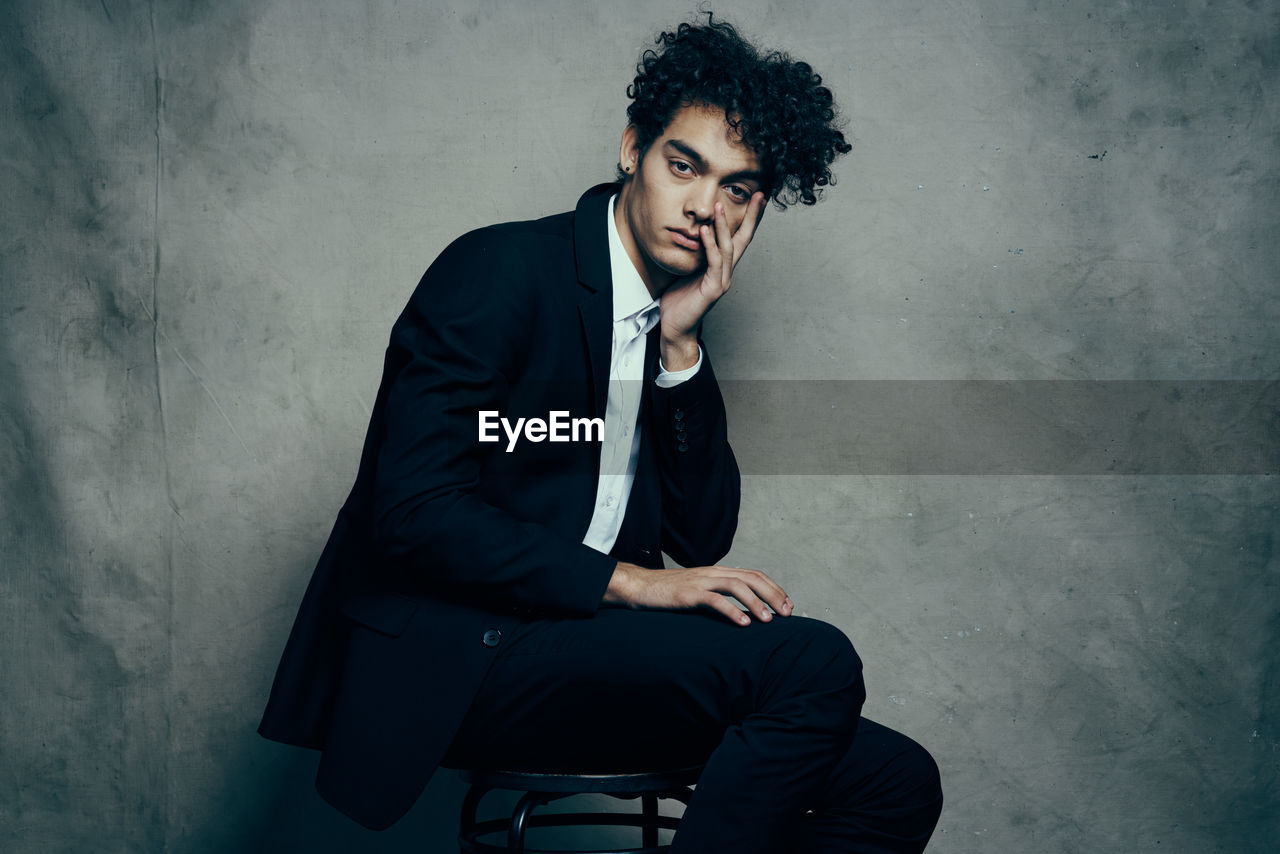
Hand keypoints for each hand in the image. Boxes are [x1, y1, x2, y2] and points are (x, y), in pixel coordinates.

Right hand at [604, 560, 792, 625]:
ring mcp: (700, 581)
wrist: (638, 587)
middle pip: (751, 578)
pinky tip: (743, 623)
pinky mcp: (688, 593)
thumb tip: (742, 611)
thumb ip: (718, 596)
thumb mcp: (698, 592)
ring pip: (737, 586)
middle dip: (773, 595)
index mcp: (717, 572)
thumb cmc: (668, 593)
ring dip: (756, 602)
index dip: (774, 588)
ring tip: (769, 620)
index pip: (753, 574)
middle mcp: (712, 572)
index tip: (787, 605)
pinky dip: (732, 611)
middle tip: (787, 613)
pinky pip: (714, 600)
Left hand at [659, 193, 765, 369]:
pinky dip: (709, 245)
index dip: (748, 218)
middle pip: (743, 240)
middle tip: (759, 196)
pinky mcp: (713, 290)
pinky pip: (713, 263)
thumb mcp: (688, 270)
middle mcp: (726, 272)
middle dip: (751, 217)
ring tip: (719, 206)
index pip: (738, 237)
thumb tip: (693, 229)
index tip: (756, 197)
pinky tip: (705, 230)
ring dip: (724, 226)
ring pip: (728, 248)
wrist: (676, 327)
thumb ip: (695, 252)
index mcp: (722, 266)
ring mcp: (722, 281)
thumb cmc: (680, 300)